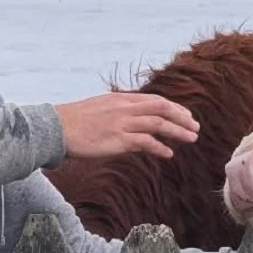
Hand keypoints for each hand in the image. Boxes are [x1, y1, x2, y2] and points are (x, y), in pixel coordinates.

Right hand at [54, 92, 199, 159]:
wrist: (56, 128)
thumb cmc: (75, 122)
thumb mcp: (100, 108)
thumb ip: (119, 112)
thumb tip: (133, 122)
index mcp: (121, 99)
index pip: (155, 100)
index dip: (174, 108)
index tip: (186, 115)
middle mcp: (124, 108)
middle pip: (162, 108)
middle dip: (182, 117)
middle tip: (196, 127)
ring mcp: (122, 123)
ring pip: (158, 123)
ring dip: (178, 131)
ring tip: (191, 139)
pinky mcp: (117, 139)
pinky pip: (145, 142)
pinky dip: (159, 147)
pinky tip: (168, 153)